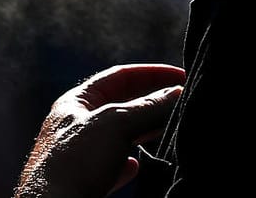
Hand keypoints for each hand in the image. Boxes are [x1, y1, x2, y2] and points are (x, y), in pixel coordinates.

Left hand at [16, 63, 184, 197]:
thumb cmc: (74, 163)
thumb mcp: (116, 124)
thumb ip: (148, 107)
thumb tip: (178, 93)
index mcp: (75, 103)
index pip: (119, 77)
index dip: (152, 73)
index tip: (181, 77)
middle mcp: (76, 126)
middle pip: (121, 105)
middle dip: (152, 104)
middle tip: (182, 104)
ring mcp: (79, 156)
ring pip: (119, 137)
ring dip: (144, 132)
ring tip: (171, 130)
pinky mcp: (84, 182)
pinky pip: (111, 167)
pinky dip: (128, 164)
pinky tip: (137, 166)